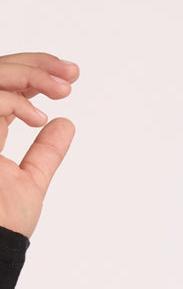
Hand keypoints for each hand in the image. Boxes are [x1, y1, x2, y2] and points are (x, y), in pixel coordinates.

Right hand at [0, 53, 79, 237]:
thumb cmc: (4, 224)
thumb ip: (45, 152)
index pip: (3, 87)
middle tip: (71, 72)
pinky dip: (14, 101)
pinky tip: (39, 118)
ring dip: (30, 75)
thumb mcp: (31, 180)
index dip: (33, 74)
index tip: (68, 76)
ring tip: (63, 88)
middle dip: (35, 65)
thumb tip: (65, 124)